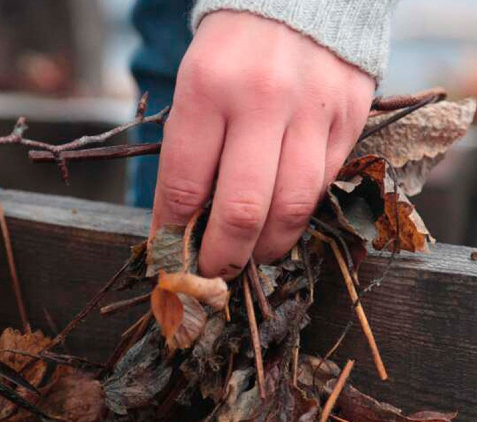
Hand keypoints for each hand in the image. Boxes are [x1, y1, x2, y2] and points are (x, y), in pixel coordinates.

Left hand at [151, 10, 374, 278]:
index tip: (168, 254)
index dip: (172, 233)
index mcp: (208, 88)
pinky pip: (323, 185)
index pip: (184, 185)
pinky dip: (298, 214)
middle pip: (242, 209)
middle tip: (213, 271)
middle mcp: (263, 99)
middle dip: (222, 255)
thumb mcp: (194, 87)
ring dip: (266, 247)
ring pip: (291, 207)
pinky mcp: (350, 117)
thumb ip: (190, 152)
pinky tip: (281, 221)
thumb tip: (181, 225)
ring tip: (250, 256)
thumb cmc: (233, 52)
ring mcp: (313, 109)